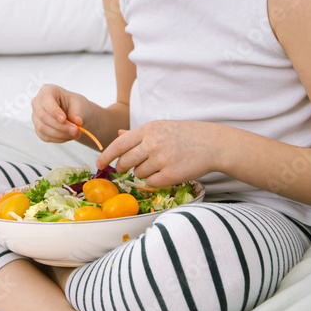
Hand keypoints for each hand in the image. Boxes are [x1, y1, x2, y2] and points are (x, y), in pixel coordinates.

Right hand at [31, 84, 92, 143]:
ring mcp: (36, 117)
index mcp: (47, 90)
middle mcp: (38, 103)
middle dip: (60, 126)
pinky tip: (68, 136)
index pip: (45, 100)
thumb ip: (77, 113)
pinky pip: (45, 137)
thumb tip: (77, 122)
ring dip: (60, 134)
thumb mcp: (80, 105)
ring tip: (75, 134)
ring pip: (43, 128)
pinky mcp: (38, 129)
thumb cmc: (75, 105)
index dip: (53, 111)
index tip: (64, 119)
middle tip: (75, 130)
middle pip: (43, 116)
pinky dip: (59, 138)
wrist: (75, 115)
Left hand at [95, 121, 216, 187]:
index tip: (99, 163)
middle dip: (123, 167)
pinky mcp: (170, 174)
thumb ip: (138, 134)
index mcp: (148, 130)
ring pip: (138, 173)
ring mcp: (161, 159)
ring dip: (143, 173)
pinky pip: (150, 183)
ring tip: (157, 165)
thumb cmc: (184, 135)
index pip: (119, 144)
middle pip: (125, 161)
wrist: (211, 144)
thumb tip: (118, 134)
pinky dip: (154, 181)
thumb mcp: (160, 127)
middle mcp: (153, 143)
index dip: (106, 155)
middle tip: (127, 168)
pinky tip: (164, 173)